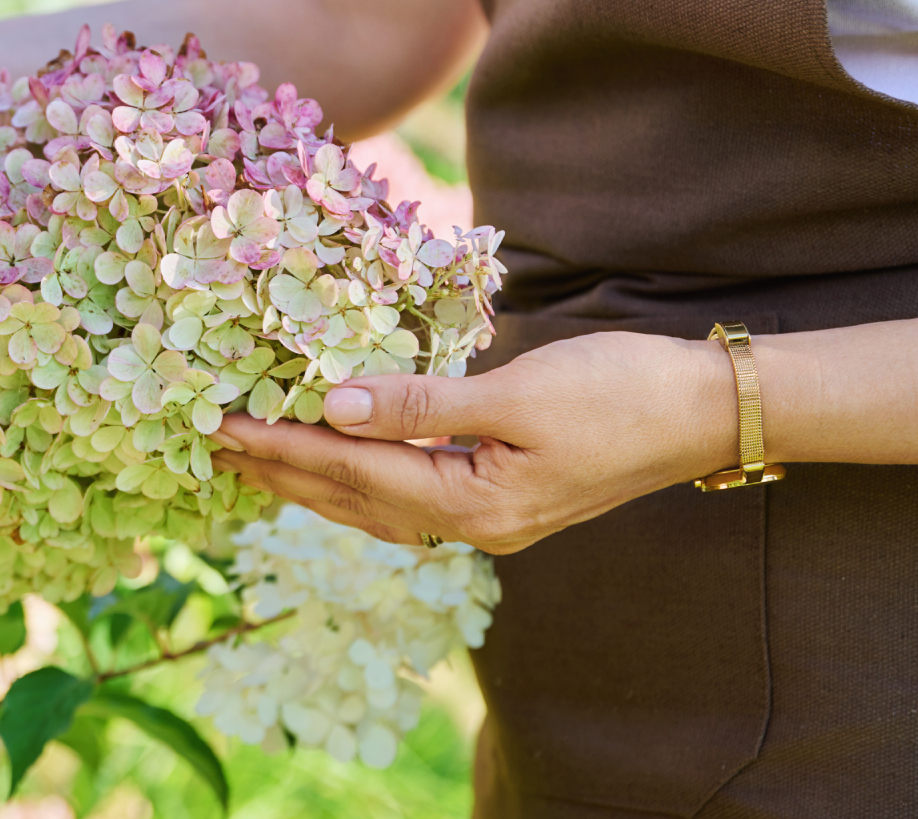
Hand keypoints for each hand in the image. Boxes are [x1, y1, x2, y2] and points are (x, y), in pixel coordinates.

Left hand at [211, 331, 738, 553]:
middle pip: (350, 499)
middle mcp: (472, 527)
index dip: (281, 446)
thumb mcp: (520, 391)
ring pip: (373, 504)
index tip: (220, 424)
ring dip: (310, 479)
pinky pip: (404, 496)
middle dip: (278, 469)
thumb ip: (422, 403)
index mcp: (473, 505)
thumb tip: (334, 404)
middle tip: (209, 442)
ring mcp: (488, 519)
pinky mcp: (501, 498)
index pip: (350, 474)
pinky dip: (357, 480)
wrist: (708, 412)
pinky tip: (335, 464)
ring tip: (252, 456)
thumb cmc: (624, 391)